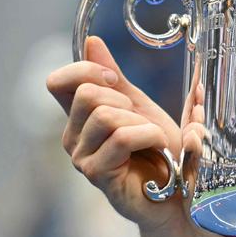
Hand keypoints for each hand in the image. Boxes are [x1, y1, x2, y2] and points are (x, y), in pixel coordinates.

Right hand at [46, 35, 187, 234]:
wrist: (178, 194)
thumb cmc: (159, 153)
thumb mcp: (139, 107)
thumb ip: (115, 79)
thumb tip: (92, 42)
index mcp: (79, 118)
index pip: (57, 82)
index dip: (85, 70)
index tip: (114, 78)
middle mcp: (72, 138)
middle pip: (86, 94)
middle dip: (124, 101)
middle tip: (143, 122)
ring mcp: (81, 158)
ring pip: (104, 116)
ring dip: (140, 122)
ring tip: (152, 139)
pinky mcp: (97, 175)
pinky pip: (120, 138)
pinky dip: (148, 136)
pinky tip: (157, 148)